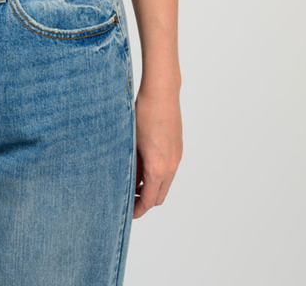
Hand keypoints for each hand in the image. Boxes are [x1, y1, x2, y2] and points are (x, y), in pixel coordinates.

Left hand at [132, 85, 182, 217]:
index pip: (149, 200)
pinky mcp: (178, 148)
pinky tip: (143, 165)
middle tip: (128, 199)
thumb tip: (128, 181)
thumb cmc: (143, 113)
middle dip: (144, 201)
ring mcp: (176, 157)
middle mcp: (171, 165)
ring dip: (151, 187)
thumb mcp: (131, 142)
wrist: (162, 92)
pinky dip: (158, 175)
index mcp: (158, 168)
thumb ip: (132, 165)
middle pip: (159, 196)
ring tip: (134, 182)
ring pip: (165, 183)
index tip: (128, 212)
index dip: (138, 209)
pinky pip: (169, 170)